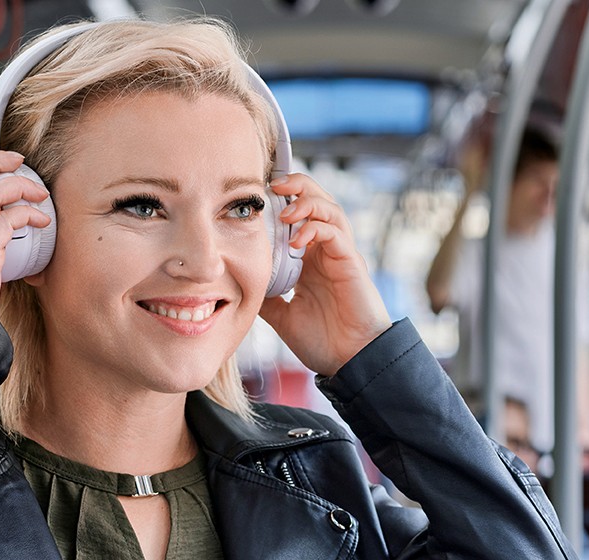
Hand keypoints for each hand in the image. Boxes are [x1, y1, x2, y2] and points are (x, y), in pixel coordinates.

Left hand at [257, 173, 392, 375]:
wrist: (349, 362)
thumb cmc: (323, 341)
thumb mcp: (282, 316)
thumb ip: (266, 297)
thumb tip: (237, 287)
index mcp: (312, 258)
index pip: (300, 214)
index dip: (282, 199)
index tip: (258, 196)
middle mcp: (327, 251)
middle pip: (319, 200)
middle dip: (297, 186)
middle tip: (273, 185)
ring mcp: (341, 255)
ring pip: (331, 209)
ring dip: (307, 202)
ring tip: (285, 211)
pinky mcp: (351, 264)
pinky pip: (336, 234)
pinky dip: (316, 229)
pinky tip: (296, 241)